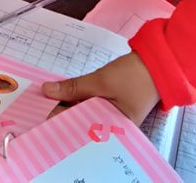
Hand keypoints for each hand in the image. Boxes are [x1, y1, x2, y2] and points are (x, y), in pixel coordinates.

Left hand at [42, 52, 159, 124]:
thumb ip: (74, 87)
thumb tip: (47, 91)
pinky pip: (89, 107)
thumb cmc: (134, 76)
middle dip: (62, 114)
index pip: (80, 130)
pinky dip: (78, 101)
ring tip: (49, 99)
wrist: (156, 63)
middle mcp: (112, 129)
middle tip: (41, 104)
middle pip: (80, 123)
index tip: (40, 115)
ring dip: (68, 106)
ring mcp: (110, 117)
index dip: (59, 122)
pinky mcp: (109, 107)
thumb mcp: (101, 81)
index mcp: (113, 131)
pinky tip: (65, 96)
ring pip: (83, 114)